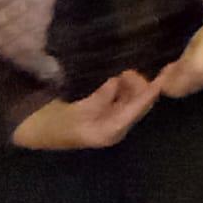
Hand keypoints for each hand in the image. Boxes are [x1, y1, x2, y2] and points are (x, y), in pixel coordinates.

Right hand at [12, 71, 161, 149]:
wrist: (42, 130)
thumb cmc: (56, 123)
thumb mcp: (77, 110)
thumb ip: (99, 98)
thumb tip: (116, 82)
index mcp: (110, 131)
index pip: (136, 110)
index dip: (149, 94)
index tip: (160, 78)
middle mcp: (117, 129)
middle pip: (139, 106)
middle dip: (141, 87)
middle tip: (128, 71)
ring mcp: (114, 123)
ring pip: (133, 102)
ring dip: (133, 87)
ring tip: (124, 73)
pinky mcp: (109, 116)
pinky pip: (125, 101)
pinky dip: (126, 90)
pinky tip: (121, 79)